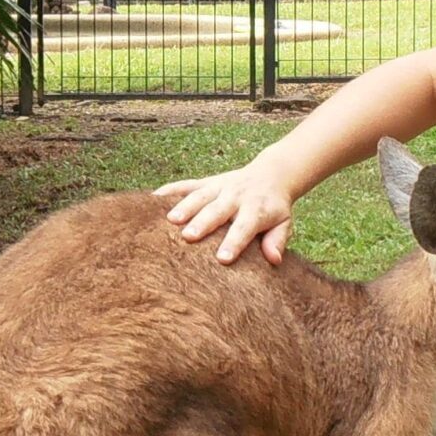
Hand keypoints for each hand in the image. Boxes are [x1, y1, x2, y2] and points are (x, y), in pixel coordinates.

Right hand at [155, 158, 295, 264]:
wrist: (270, 175)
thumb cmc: (274, 208)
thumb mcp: (284, 223)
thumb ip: (278, 240)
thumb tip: (275, 259)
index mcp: (256, 210)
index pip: (244, 228)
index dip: (234, 242)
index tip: (222, 258)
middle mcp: (236, 196)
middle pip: (218, 210)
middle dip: (203, 222)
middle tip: (188, 237)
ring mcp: (219, 187)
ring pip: (200, 196)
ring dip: (185, 206)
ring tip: (170, 220)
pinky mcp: (206, 182)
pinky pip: (186, 185)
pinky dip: (169, 191)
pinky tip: (152, 199)